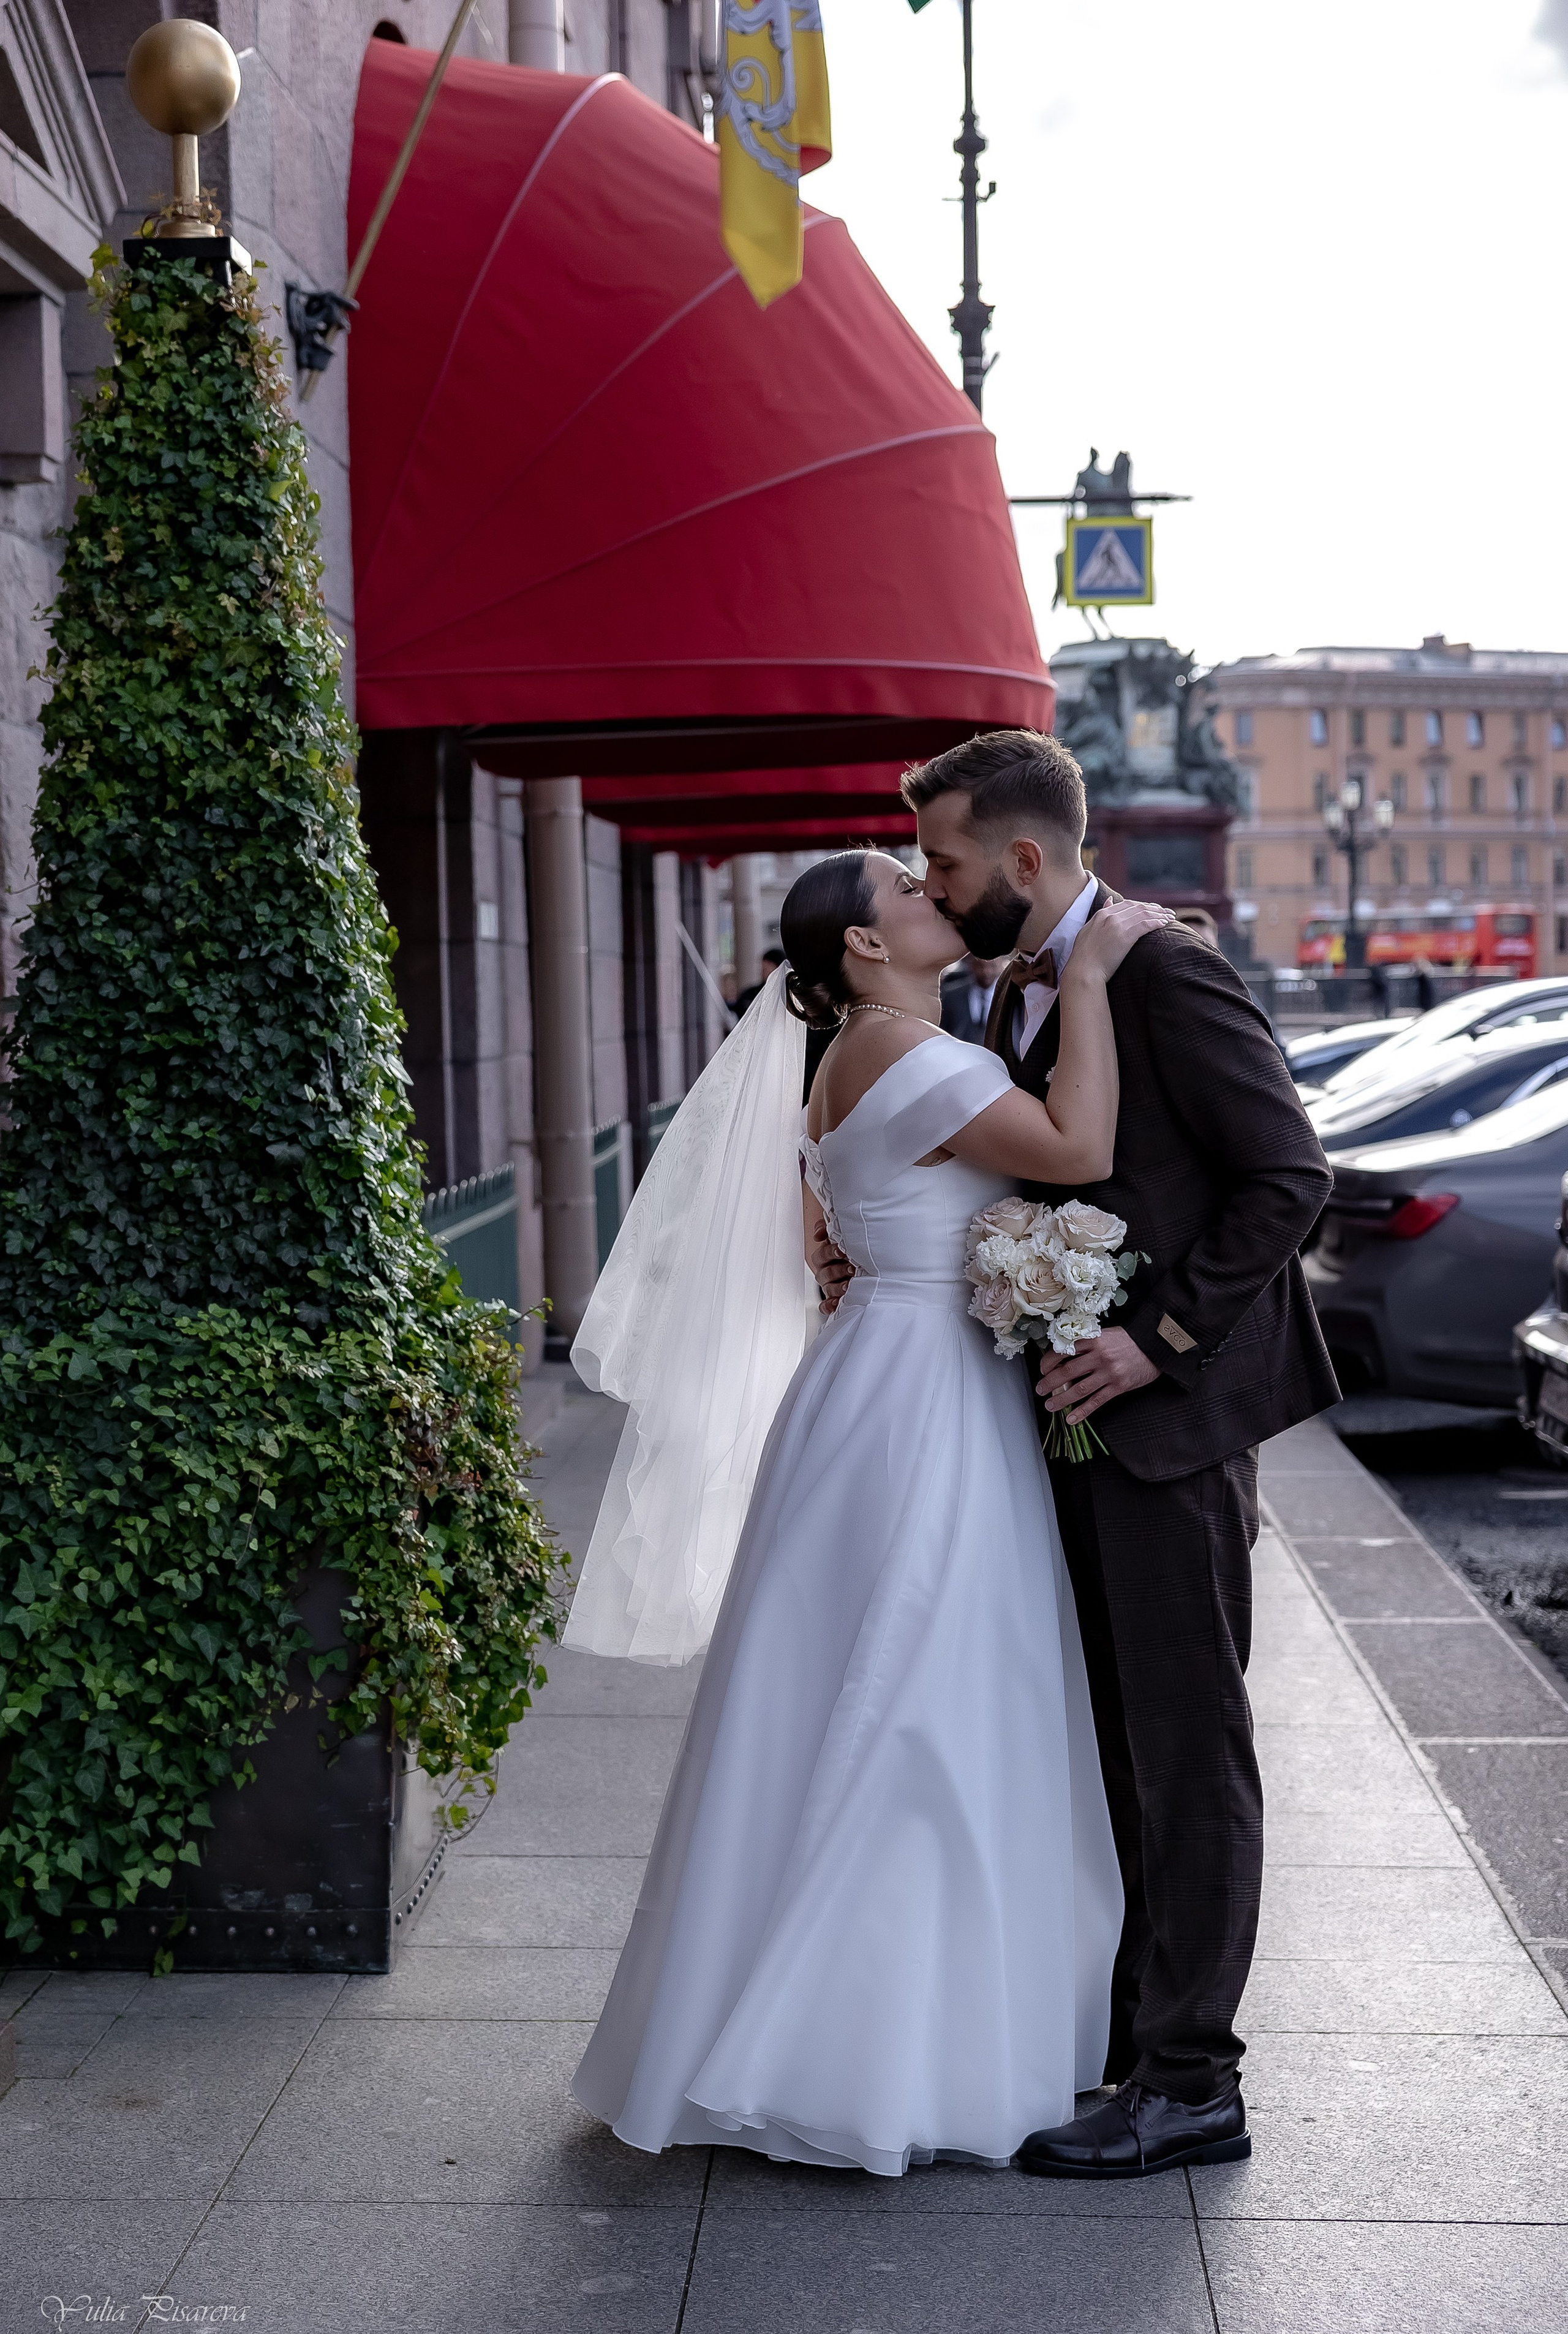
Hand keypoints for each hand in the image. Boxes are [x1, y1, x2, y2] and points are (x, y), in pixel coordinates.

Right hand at [808, 1222, 853, 1314]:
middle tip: (852, 1268)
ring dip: (837, 1288)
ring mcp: (829, 1286)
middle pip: (825, 1273)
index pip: (821, 1255)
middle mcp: (825, 1272)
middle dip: (838, 1270)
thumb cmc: (850, 1250)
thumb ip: (827, 1228)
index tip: (842, 1251)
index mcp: (825, 1257)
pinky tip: (835, 1304)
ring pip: (827, 1288)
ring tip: (849, 1285)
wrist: (865, 1267)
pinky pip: (824, 1306)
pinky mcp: (832, 1299)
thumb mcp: (838, 1235)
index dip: (830, 1252)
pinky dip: (828, 1306)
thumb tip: (818, 1234)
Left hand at [1036, 1326, 1159, 1422]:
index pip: (1063, 1351)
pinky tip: (1071, 1418)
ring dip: (1061, 1399)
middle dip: (1049, 1383)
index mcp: (1093, 1340)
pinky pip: (1096, 1402)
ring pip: (1079, 1389)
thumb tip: (1063, 1355)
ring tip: (1050, 1405)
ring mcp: (1109, 1373)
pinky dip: (1082, 1412)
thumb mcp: (1106, 1334)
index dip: (1048, 1362)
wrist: (1156, 1347)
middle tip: (1040, 1390)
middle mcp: (1099, 1357)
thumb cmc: (1129, 1340)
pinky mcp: (1118, 1387)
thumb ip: (1087, 1343)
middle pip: (1067, 1371)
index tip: (1042, 1369)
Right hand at [1070, 899, 1171, 983]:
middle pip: (1138, 906)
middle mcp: (1110, 916)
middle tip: (1167, 912)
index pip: (1127, 904)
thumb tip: (1110, 900)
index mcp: (1101, 915)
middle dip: (1155, 908)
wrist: (1083, 972)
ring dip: (1160, 914)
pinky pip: (1146, 924)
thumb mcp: (1088, 931)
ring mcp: (1117, 925)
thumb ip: (1100, 914)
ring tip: (1170, 917)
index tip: (1153, 910)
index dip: (1143, 906)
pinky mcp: (1125, 936)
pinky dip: (1157, 922)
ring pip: (1144, 913)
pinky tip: (1165, 924)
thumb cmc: (1084, 958)